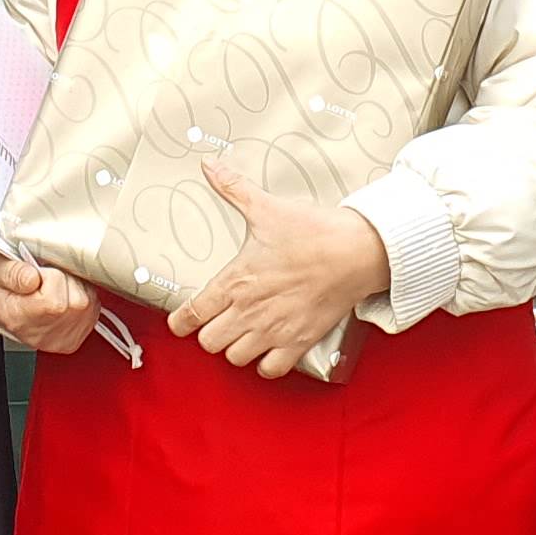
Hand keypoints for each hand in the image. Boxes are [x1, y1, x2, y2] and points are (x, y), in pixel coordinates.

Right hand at [0, 251, 100, 355]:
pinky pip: (93, 307)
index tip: (36, 273)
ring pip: (87, 302)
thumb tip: (33, 278)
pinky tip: (62, 294)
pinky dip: (81, 295)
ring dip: (74, 286)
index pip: (54, 302)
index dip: (50, 277)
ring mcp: (60, 339)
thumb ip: (12, 271)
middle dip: (64, 279)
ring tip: (51, 285)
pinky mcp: (75, 338)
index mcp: (19, 319)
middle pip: (76, 302)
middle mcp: (42, 335)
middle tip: (43, 278)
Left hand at [169, 157, 388, 380]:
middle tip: (218, 321)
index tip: (179, 321)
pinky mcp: (299, 342)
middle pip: (209, 342)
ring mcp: (275, 330)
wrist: (356, 252)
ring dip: (236, 348)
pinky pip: (271, 370)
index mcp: (236, 281)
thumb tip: (209, 164)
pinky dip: (266, 364)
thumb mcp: (266, 207)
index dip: (179, 322)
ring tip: (242, 332)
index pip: (192, 315)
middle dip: (210, 333)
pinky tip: (268, 348)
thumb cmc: (312, 231)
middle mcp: (250, 311)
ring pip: (236, 359)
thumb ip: (232, 188)